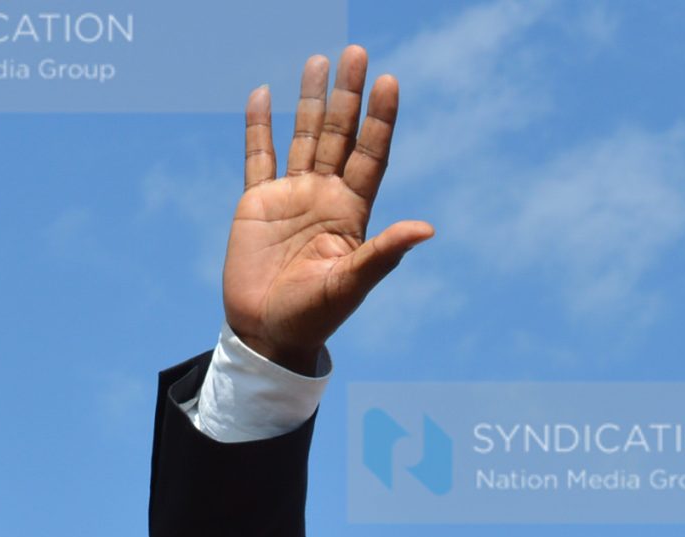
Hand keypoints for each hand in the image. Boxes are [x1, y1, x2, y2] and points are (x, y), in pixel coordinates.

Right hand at [222, 46, 433, 373]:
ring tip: (318, 60)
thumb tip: (427, 229)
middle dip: (347, 95)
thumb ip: (384, 254)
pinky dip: (260, 126)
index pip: (370, 155)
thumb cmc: (314, 317)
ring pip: (303, 137)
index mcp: (352, 213)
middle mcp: (325, 196)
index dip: (380, 120)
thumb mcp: (351, 285)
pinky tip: (264, 94)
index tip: (389, 81)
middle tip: (355, 53)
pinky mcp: (257, 203)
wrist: (268, 334)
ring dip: (310, 100)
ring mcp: (291, 196)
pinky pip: (259, 156)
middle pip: (339, 134)